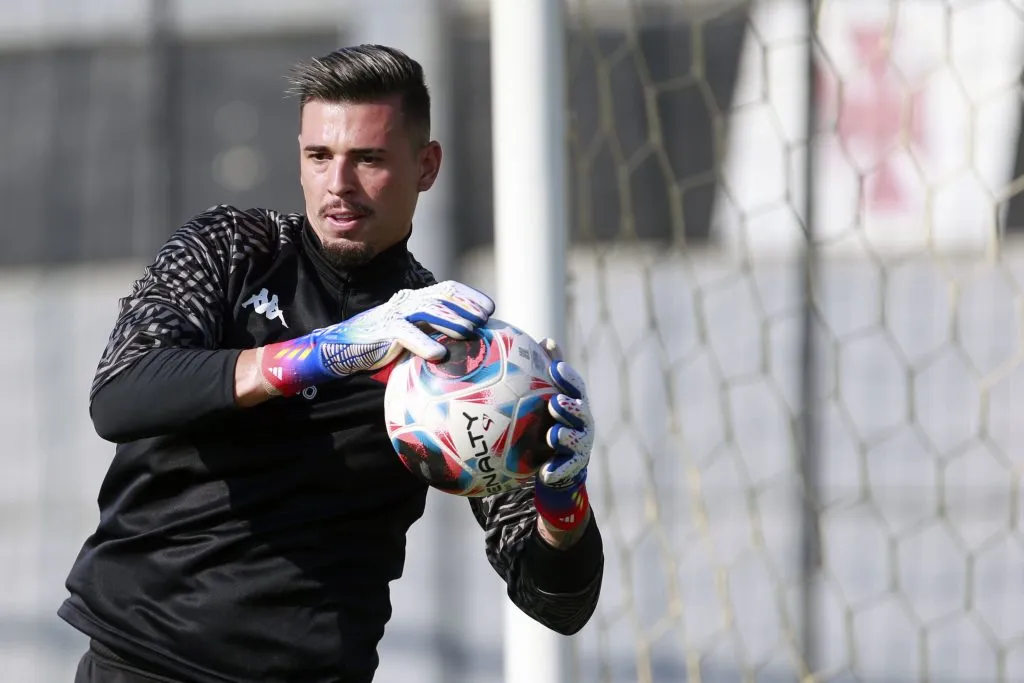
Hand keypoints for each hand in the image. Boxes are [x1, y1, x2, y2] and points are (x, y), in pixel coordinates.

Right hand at [258, 281, 494, 395]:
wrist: (342, 349)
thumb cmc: (381, 347)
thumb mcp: (410, 338)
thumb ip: (432, 337)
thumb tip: (465, 351)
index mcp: (415, 300)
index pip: (446, 290)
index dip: (469, 296)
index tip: (490, 308)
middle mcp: (407, 302)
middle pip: (442, 297)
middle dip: (466, 306)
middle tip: (485, 318)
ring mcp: (395, 315)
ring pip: (427, 311)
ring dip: (451, 320)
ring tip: (469, 332)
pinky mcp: (383, 331)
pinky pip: (406, 335)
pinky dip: (423, 344)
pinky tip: (439, 355)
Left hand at [533, 338, 593, 533]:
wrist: (557, 463)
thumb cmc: (550, 421)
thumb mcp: (548, 396)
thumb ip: (547, 371)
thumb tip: (546, 340)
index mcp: (576, 403)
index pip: (576, 387)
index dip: (569, 378)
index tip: (556, 368)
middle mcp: (582, 423)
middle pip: (580, 413)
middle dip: (569, 408)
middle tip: (555, 402)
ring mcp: (579, 446)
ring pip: (575, 441)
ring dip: (564, 437)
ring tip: (554, 435)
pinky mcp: (571, 468)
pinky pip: (565, 470)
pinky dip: (556, 470)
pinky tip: (545, 472)